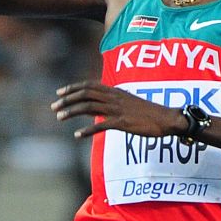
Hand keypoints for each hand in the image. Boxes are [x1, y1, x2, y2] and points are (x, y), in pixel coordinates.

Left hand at [51, 81, 185, 139]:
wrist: (167, 119)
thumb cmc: (148, 113)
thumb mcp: (128, 103)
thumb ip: (113, 103)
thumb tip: (98, 107)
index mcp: (115, 91)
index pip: (90, 85)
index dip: (73, 88)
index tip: (59, 93)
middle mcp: (114, 97)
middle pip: (86, 94)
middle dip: (67, 99)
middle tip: (53, 107)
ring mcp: (118, 109)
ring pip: (89, 106)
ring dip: (72, 111)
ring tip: (59, 117)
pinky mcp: (123, 122)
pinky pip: (101, 125)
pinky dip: (87, 130)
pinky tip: (77, 135)